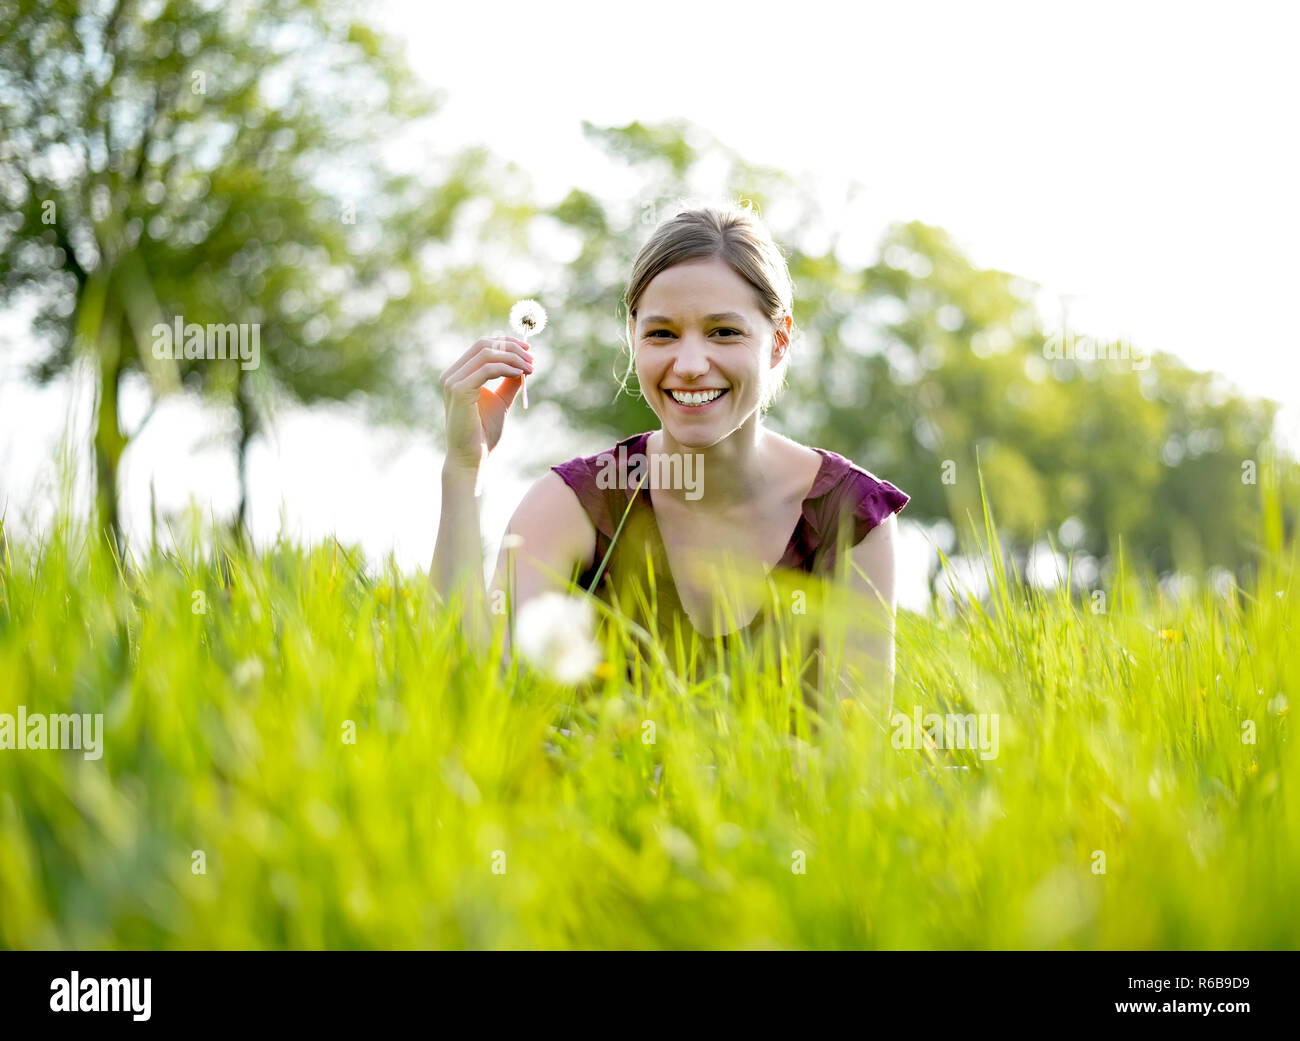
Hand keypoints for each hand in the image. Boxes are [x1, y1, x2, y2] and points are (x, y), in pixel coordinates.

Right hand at [438, 335, 534, 470]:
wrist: (472, 457)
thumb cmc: (484, 433)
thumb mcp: (500, 401)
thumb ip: (509, 383)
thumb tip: (523, 365)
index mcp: (458, 375)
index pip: (482, 346)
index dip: (507, 343)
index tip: (528, 350)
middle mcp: (451, 375)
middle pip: (483, 344)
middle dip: (512, 347)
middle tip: (532, 358)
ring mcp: (452, 381)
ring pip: (487, 353)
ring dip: (513, 358)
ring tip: (530, 368)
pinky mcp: (459, 390)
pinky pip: (487, 368)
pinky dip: (506, 368)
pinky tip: (520, 374)